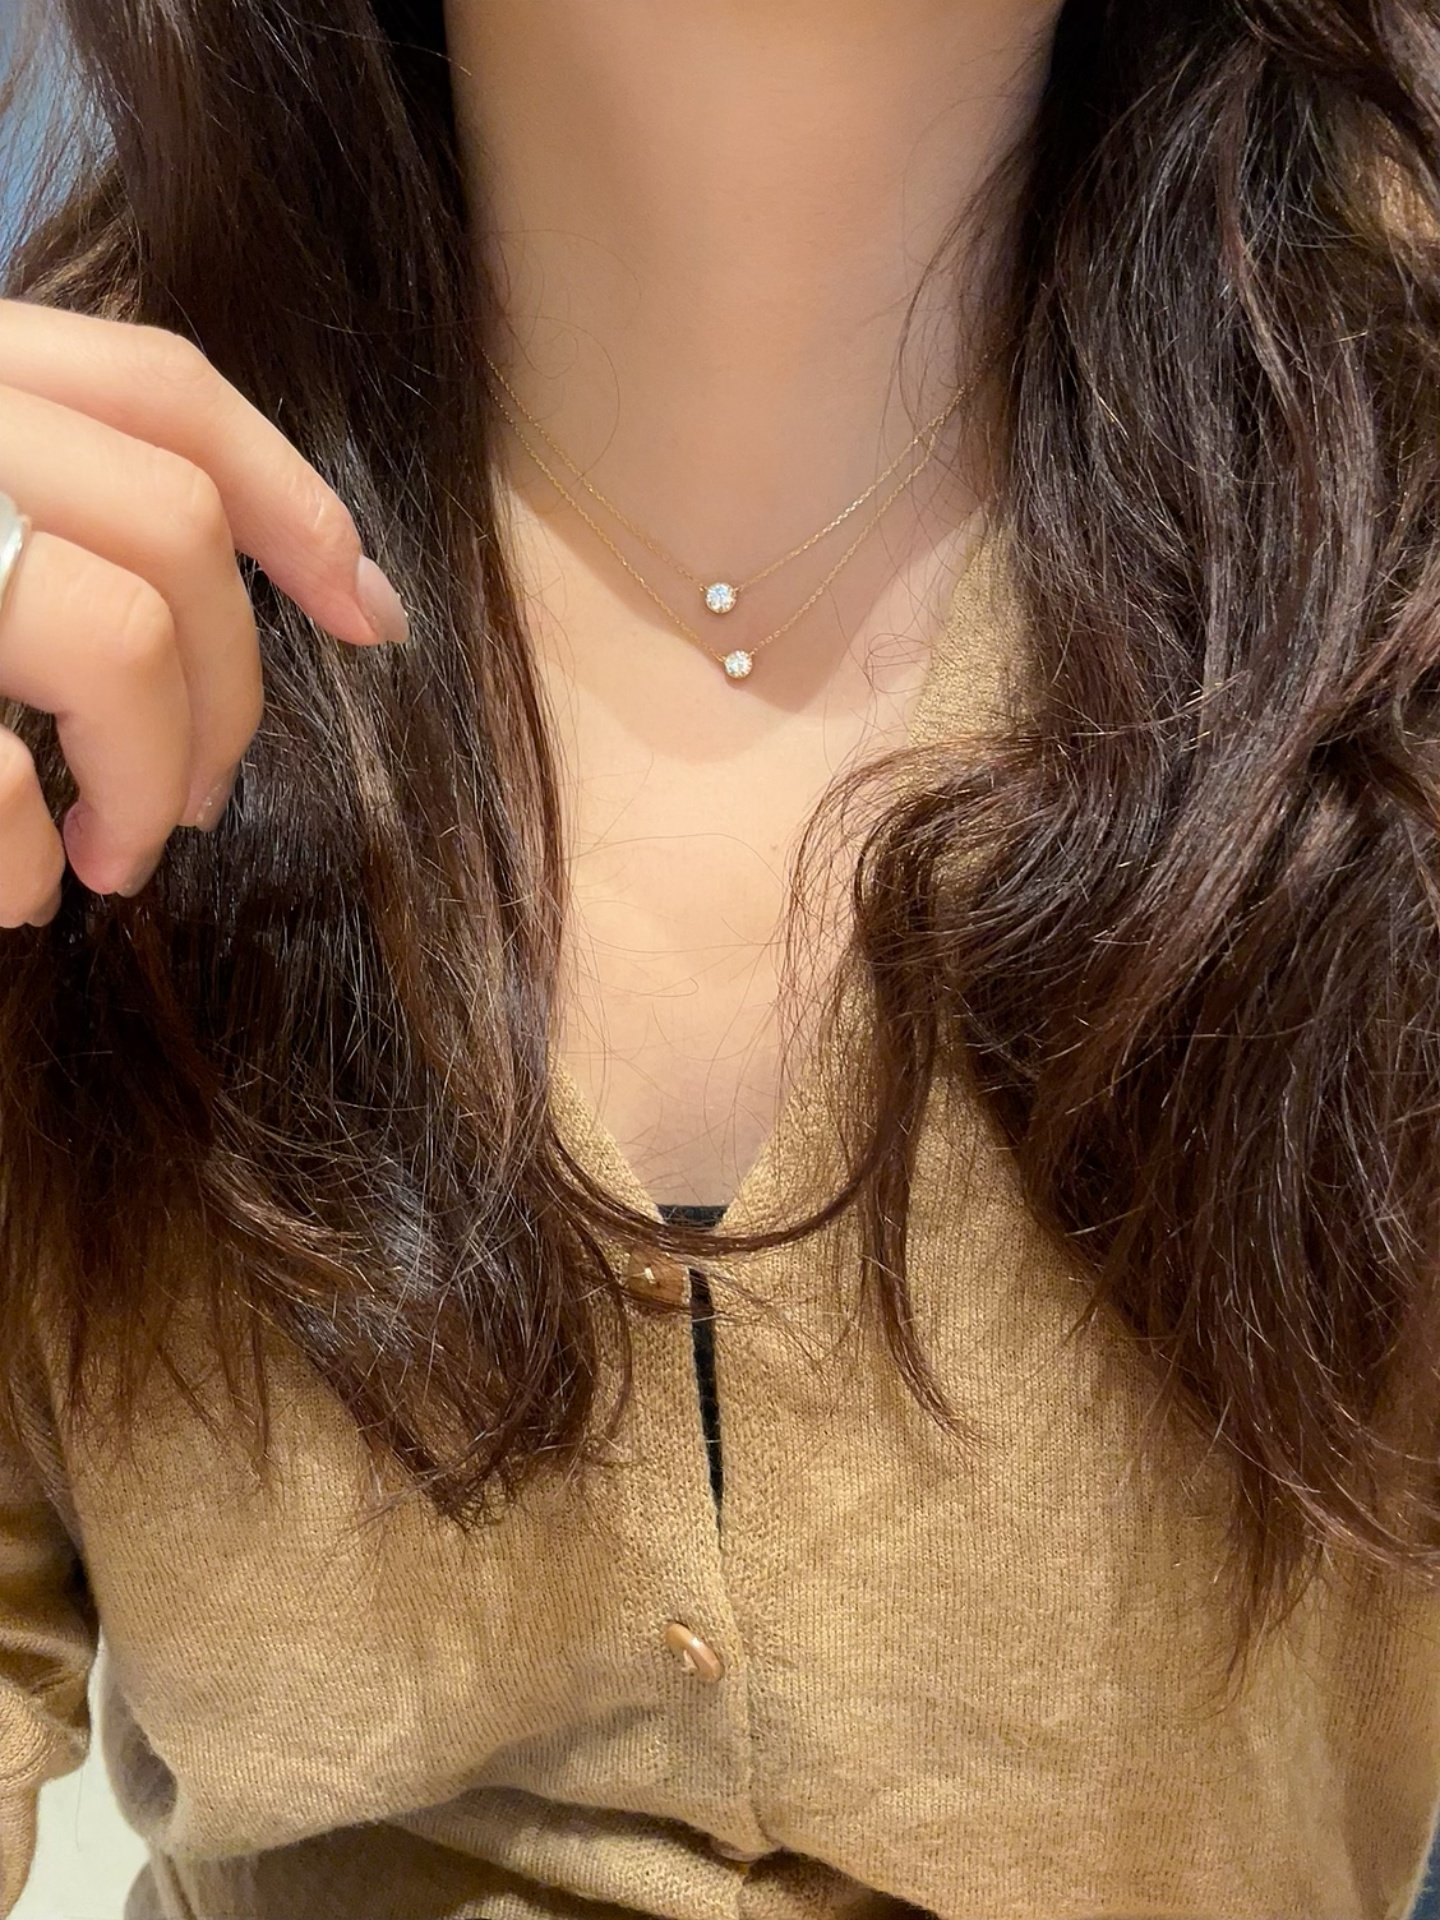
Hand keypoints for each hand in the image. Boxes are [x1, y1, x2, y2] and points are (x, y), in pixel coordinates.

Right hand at [0, 298, 407, 924]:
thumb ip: (50, 496)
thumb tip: (319, 605)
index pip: (160, 385)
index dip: (294, 505)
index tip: (372, 619)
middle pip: (171, 521)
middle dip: (228, 688)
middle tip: (195, 803)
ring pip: (117, 637)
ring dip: (147, 775)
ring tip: (112, 859)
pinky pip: (0, 782)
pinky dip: (26, 863)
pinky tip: (21, 893)